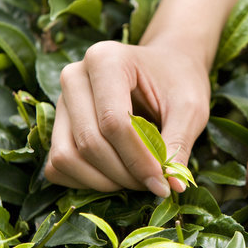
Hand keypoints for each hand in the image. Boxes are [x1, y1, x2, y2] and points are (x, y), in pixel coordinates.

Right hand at [45, 39, 209, 195]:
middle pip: (88, 141)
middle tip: (155, 183)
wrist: (166, 68)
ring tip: (138, 179)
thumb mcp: (190, 108)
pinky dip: (85, 181)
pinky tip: (117, 177)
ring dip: (103, 181)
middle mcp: (74, 77)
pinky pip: (57, 166)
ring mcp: (62, 102)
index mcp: (106, 60)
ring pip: (66, 158)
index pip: (113, 121)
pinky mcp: (58, 126)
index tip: (163, 182)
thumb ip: (179, 144)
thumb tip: (174, 187)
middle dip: (124, 173)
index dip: (138, 159)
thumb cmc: (178, 82)